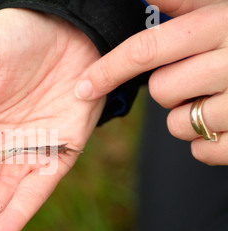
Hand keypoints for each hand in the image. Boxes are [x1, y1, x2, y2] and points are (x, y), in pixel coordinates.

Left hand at [75, 0, 227, 164]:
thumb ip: (187, 2)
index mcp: (223, 24)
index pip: (147, 48)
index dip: (108, 69)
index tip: (81, 87)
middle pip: (162, 91)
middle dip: (171, 88)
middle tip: (200, 77)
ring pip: (180, 124)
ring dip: (189, 116)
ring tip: (220, 99)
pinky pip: (203, 152)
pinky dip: (206, 143)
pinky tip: (227, 124)